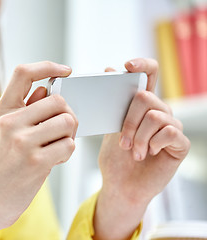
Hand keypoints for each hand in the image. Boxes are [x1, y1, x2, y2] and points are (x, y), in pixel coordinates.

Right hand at [0, 61, 77, 239]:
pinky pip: (68, 145)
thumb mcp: (3, 132)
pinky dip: (66, 152)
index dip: (48, 66)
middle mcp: (10, 122)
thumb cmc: (1, 164)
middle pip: (58, 101)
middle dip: (67, 115)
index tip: (66, 71)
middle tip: (62, 129)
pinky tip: (54, 160)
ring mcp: (22, 142)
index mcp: (2, 111)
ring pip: (68, 122)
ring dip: (69, 135)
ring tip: (57, 146)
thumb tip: (47, 89)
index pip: (23, 73)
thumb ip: (25, 109)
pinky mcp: (36, 162)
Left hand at [94, 58, 189, 239]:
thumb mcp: (111, 128)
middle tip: (122, 142)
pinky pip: (169, 131)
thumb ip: (114, 103)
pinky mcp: (180, 143)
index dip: (142, 65)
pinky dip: (152, 144)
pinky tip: (148, 154)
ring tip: (133, 152)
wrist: (121, 185)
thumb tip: (110, 69)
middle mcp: (160, 111)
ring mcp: (172, 127)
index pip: (149, 75)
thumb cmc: (115, 158)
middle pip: (146, 97)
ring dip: (138, 137)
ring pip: (155, 116)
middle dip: (129, 121)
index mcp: (142, 106)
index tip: (127, 66)